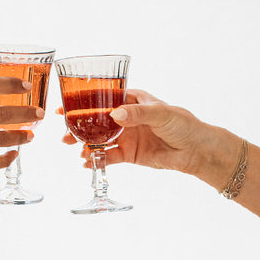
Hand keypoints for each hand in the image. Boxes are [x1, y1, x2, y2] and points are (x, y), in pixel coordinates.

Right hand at [59, 89, 234, 176]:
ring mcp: (126, 136)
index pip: (102, 97)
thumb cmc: (184, 124)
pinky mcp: (130, 154)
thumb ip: (138, 114)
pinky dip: (96, 159)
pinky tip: (86, 162)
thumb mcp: (162, 114)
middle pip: (95, 120)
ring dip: (84, 143)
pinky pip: (108, 156)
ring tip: (72, 147)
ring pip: (99, 139)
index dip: (82, 101)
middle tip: (63, 132)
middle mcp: (126, 117)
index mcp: (132, 100)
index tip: (64, 106)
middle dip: (78, 125)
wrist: (197, 151)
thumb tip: (115, 114)